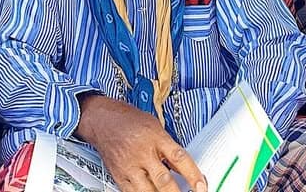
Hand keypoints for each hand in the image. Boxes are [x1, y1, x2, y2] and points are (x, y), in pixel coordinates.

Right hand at [75, 95, 205, 191]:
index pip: (179, 158)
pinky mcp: (119, 177)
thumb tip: (183, 169)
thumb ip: (168, 148)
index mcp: (155, 137)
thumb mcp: (155, 127)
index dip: (193, 175)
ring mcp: (129, 167)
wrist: (102, 120)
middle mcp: (142, 153)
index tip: (203, 187)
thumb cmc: (129, 120)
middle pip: (164, 181)